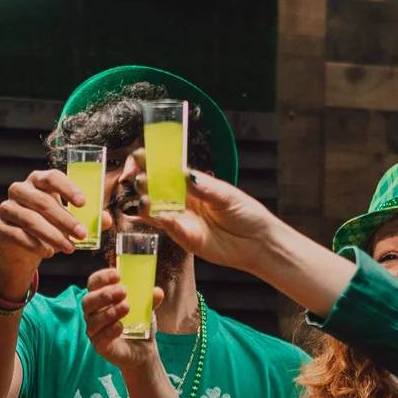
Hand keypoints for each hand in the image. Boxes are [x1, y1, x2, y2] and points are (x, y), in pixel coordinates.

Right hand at [0, 168, 91, 277]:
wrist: (25, 248)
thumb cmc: (51, 226)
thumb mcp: (70, 220)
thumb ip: (89, 218)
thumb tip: (107, 219)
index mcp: (38, 181)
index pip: (52, 177)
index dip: (67, 188)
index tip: (83, 203)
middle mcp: (20, 190)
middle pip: (42, 201)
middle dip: (65, 219)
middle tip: (82, 234)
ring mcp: (7, 208)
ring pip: (30, 220)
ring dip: (52, 235)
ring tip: (69, 248)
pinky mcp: (1, 228)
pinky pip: (18, 235)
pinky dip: (36, 245)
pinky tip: (49, 252)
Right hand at [81, 265, 165, 370]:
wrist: (143, 351)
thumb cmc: (138, 325)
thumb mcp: (146, 309)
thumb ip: (150, 300)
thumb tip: (157, 291)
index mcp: (101, 299)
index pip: (94, 283)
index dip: (102, 277)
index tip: (117, 275)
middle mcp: (93, 313)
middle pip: (88, 300)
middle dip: (104, 294)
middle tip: (123, 291)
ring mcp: (95, 330)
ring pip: (93, 319)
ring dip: (109, 312)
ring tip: (127, 307)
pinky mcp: (100, 346)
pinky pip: (99, 338)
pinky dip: (110, 331)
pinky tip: (121, 327)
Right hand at [132, 160, 281, 273]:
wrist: (258, 242)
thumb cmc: (246, 214)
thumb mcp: (226, 195)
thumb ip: (203, 187)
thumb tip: (183, 173)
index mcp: (192, 184)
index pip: (166, 170)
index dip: (151, 162)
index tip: (139, 156)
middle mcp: (183, 201)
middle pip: (156, 189)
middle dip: (145, 182)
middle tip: (140, 179)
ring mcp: (182, 219)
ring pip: (156, 209)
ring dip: (147, 204)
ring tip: (144, 199)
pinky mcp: (185, 238)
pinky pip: (169, 228)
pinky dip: (162, 222)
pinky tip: (159, 216)